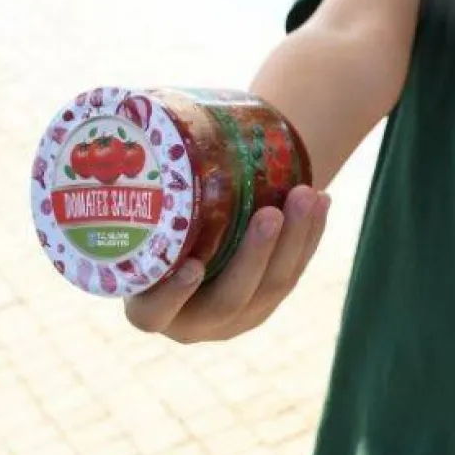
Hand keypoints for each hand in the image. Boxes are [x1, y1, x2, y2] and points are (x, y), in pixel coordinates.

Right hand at [124, 186, 330, 342]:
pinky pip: (294, 272)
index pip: (154, 313)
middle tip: (270, 214)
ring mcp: (236, 317)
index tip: (192, 267)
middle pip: (230, 299)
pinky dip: (309, 235)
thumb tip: (133, 131)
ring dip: (295, 239)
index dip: (173, 295)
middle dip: (255, 255)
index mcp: (151, 310)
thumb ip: (145, 208)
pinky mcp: (268, 302)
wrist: (181, 260)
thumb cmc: (150, 236)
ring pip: (273, 286)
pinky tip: (322, 200)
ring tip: (306, 196)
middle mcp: (194, 323)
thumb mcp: (139, 233)